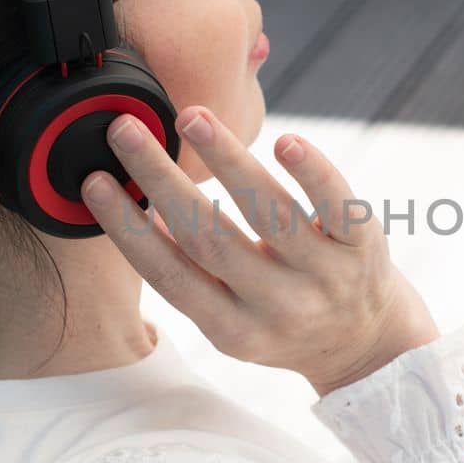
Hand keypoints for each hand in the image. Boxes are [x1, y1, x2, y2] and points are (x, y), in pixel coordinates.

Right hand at [81, 105, 439, 396]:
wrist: (369, 344)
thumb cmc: (281, 316)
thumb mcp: (231, 317)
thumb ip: (191, 273)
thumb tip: (138, 206)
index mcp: (232, 329)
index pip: (170, 275)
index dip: (128, 229)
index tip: (94, 182)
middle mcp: (277, 306)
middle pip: (210, 239)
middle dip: (161, 181)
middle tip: (125, 131)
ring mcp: (324, 277)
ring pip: (270, 214)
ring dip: (227, 161)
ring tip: (192, 118)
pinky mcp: (363, 248)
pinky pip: (339, 206)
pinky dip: (313, 172)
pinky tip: (285, 142)